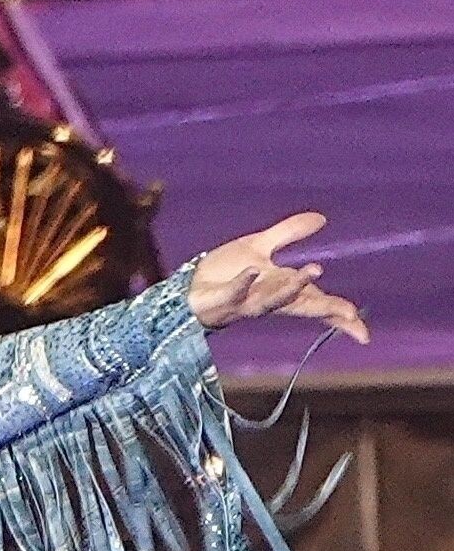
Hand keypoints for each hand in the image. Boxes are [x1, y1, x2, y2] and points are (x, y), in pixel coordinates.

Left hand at [187, 215, 367, 342]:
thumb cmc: (223, 273)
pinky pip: (235, 293)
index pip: (317, 303)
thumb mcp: (260, 245)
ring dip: (291, 288)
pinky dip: (244, 284)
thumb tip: (322, 218)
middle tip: (349, 315)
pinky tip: (253, 272)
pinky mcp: (223, 300)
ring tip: (313, 271)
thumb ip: (290, 232)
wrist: (187, 287)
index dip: (339, 314)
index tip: (362, 332)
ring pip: (272, 301)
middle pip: (301, 306)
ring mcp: (246, 303)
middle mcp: (267, 300)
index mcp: (280, 289)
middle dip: (325, 309)